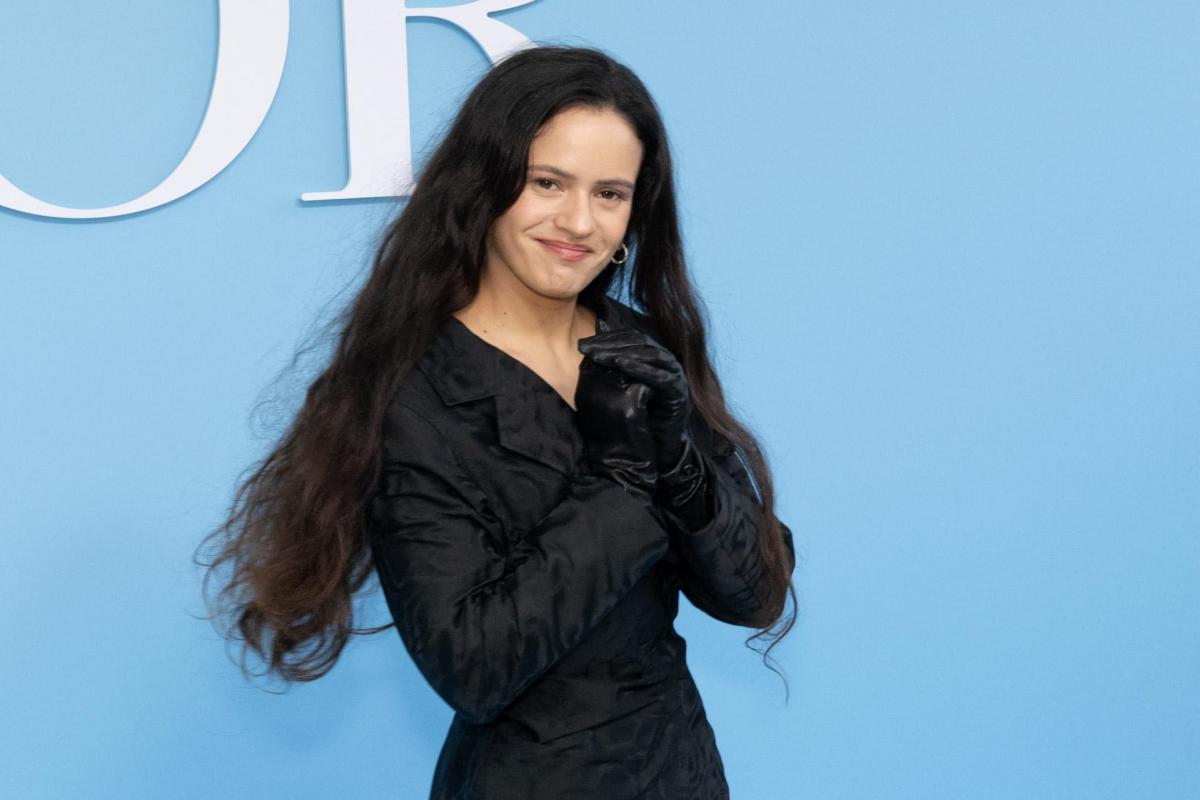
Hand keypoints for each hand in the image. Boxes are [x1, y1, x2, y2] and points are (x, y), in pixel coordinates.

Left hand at [577, 328, 715, 531]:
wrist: (657, 449)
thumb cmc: (636, 418)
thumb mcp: (618, 389)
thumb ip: (609, 368)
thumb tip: (590, 348)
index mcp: (652, 358)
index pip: (629, 337)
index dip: (605, 338)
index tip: (581, 344)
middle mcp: (666, 362)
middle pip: (638, 342)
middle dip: (610, 344)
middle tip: (586, 348)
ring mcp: (675, 375)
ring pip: (649, 354)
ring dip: (622, 353)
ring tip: (599, 355)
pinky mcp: (678, 390)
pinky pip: (659, 375)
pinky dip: (640, 368)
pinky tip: (620, 365)